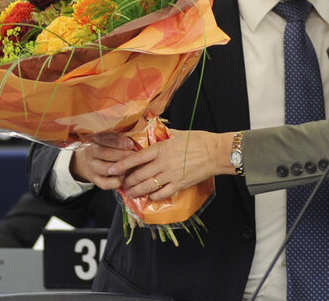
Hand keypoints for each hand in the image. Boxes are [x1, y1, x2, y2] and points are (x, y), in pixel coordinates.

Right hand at [70, 133, 134, 189]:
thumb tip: (131, 141)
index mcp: (92, 144)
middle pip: (106, 154)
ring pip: (108, 169)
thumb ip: (115, 139)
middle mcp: (90, 157)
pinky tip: (126, 176)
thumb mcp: (104, 141)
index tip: (131, 144)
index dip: (118, 142)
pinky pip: (107, 184)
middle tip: (136, 154)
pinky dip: (118, 181)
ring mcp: (92, 170)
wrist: (84, 163)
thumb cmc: (100, 149)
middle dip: (123, 154)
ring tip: (133, 164)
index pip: (104, 141)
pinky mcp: (96, 181)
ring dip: (122, 167)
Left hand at [107, 129, 234, 199]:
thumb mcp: (179, 133)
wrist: (216, 152)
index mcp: (161, 148)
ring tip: (131, 193)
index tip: (112, 169)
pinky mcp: (180, 184)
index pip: (136, 157)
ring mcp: (171, 175)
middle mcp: (163, 162)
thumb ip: (165, 135)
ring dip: (137, 191)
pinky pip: (162, 193)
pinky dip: (153, 196)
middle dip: (127, 181)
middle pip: (139, 174)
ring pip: (148, 186)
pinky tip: (149, 197)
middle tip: (122, 184)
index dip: (122, 165)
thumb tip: (156, 132)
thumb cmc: (200, 140)